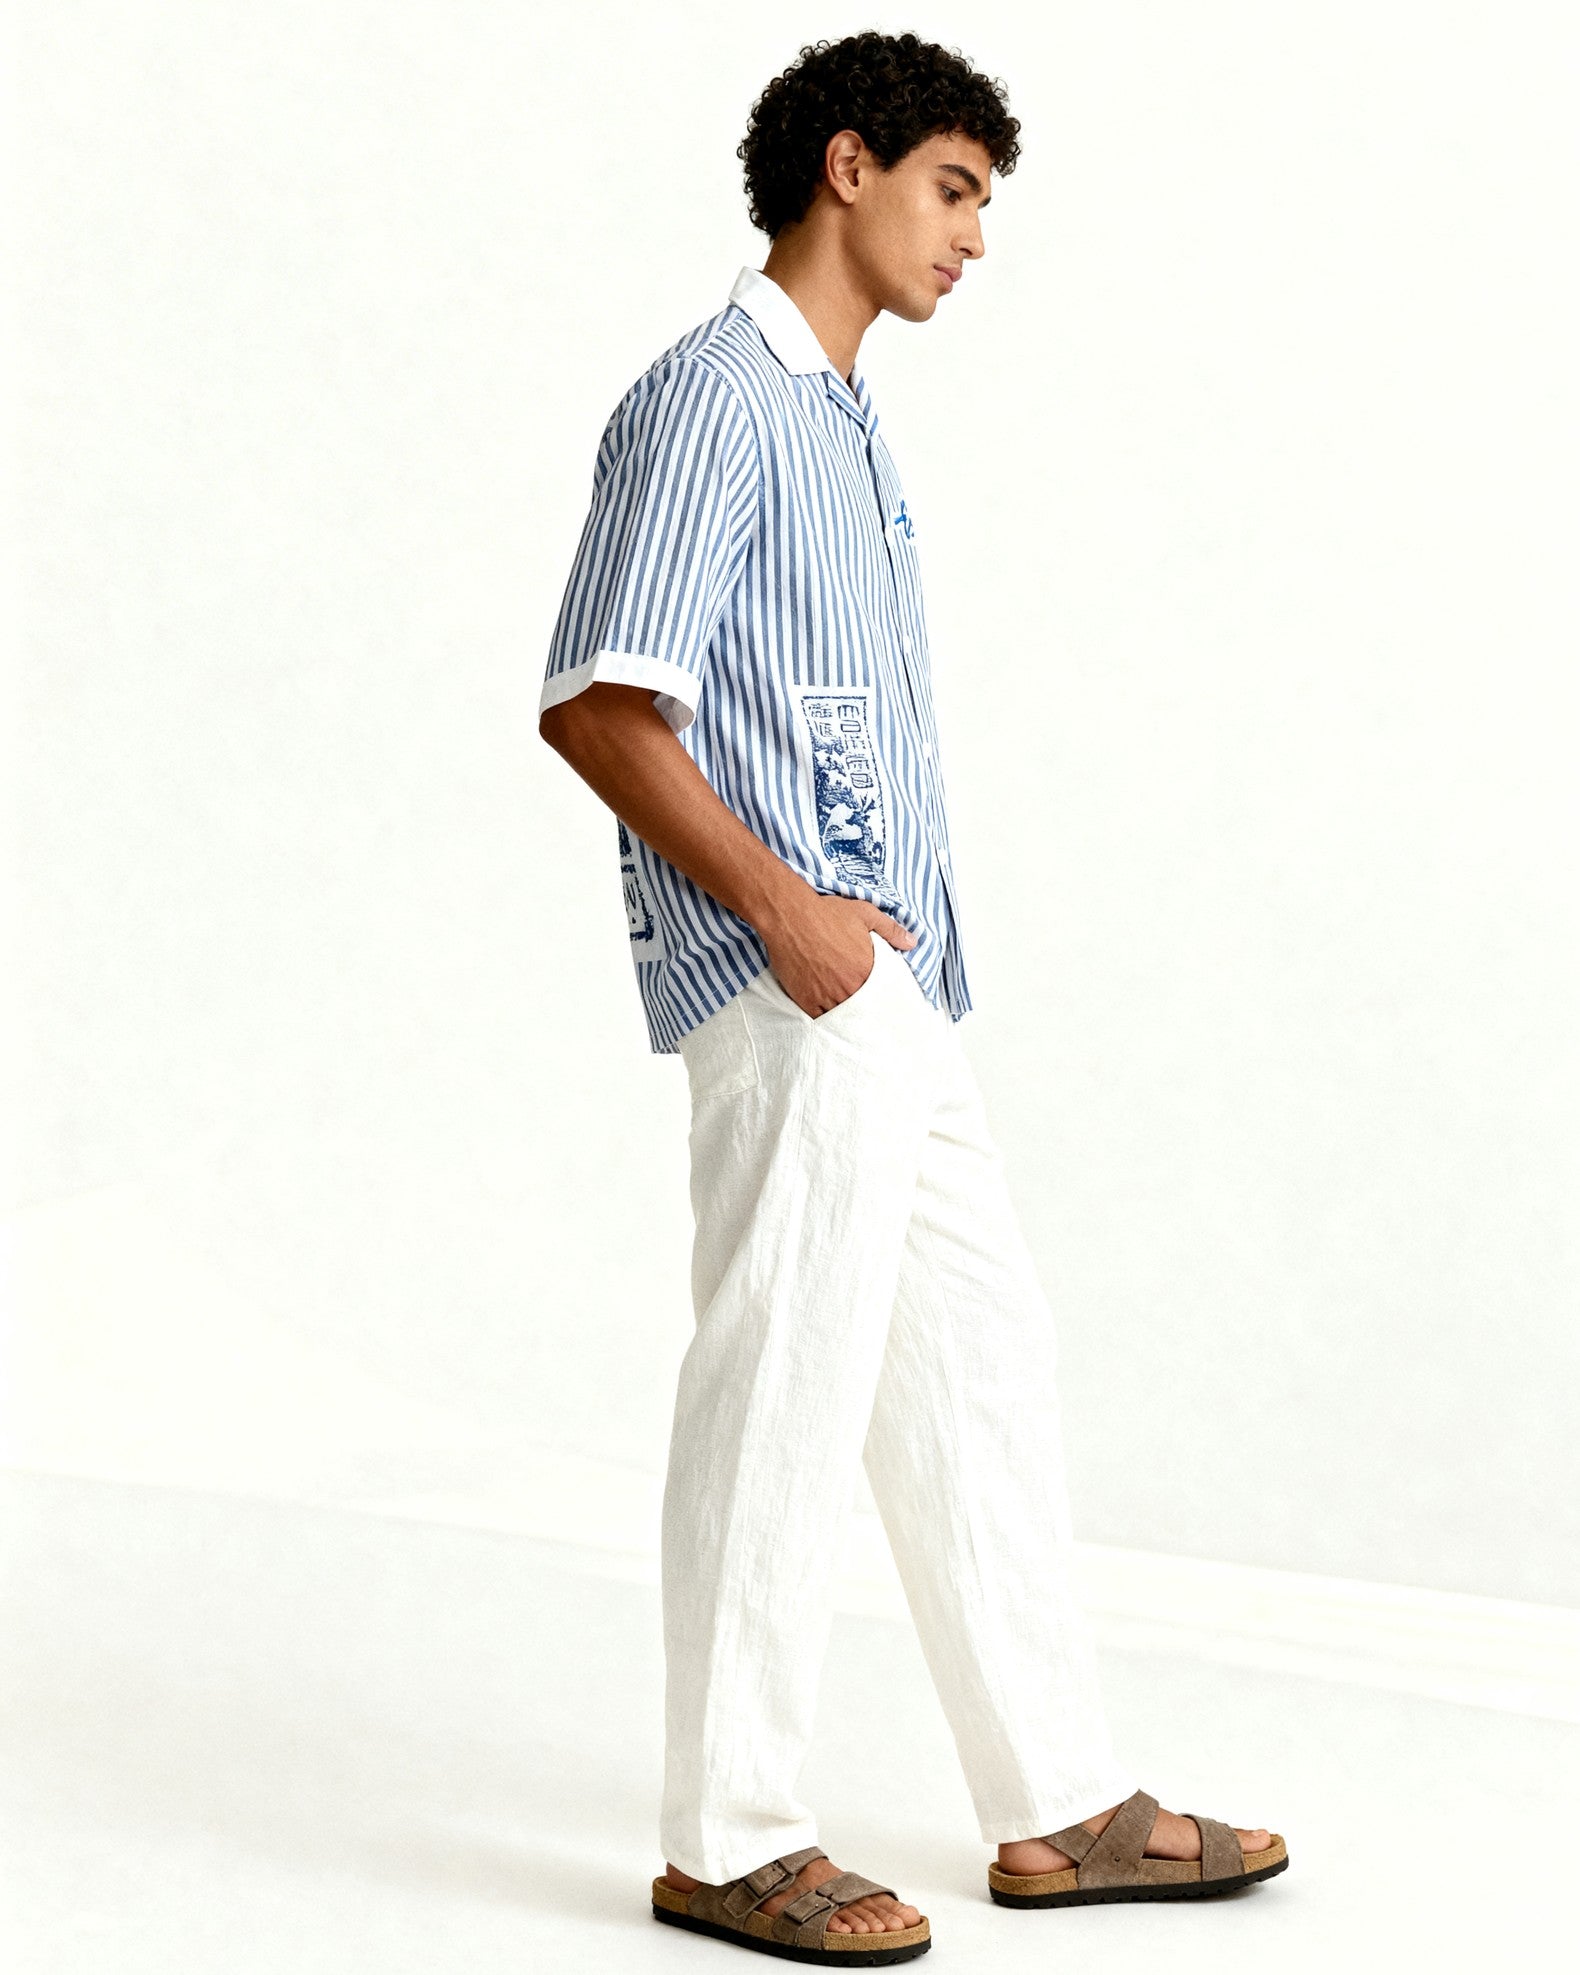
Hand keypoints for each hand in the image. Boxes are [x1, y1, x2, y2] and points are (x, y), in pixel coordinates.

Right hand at [763, 893, 917, 1018]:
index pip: (881, 996)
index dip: (880, 1000)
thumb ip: (891, 930)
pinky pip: (819, 1018)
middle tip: (869, 1019)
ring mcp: (826, 996)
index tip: (882, 1004)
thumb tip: (912, 942)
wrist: (790, 916)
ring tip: (848, 1017)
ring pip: (841, 1017)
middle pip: (862, 1010)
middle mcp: (849, 988)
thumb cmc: (827, 913)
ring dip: (845, 1018)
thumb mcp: (866, 914)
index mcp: (867, 971)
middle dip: (864, 1011)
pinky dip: (824, 1018)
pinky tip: (828, 1016)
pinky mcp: (806, 1000)